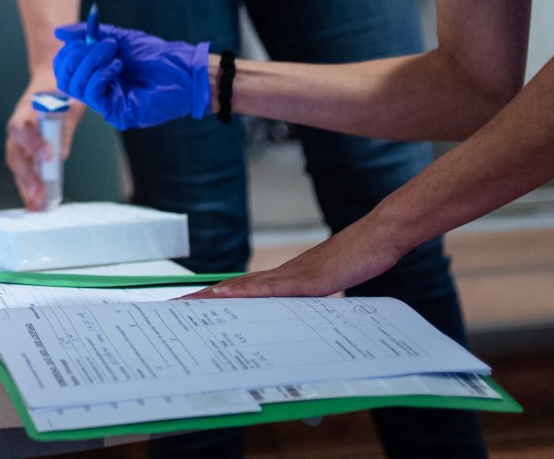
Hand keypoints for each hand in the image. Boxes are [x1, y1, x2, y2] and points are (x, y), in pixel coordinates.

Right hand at [5, 74, 83, 209]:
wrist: (52, 78)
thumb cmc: (61, 87)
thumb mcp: (69, 101)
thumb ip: (64, 127)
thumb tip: (61, 155)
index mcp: (27, 108)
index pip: (20, 126)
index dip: (31, 142)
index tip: (49, 156)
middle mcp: (19, 125)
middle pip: (15, 153)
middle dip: (26, 177)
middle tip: (38, 196)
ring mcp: (21, 137)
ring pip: (18, 164)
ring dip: (26, 186)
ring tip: (36, 206)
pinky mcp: (27, 146)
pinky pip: (25, 166)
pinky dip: (30, 184)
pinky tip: (37, 201)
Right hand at [53, 21, 209, 129]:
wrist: (182, 72)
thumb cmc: (155, 56)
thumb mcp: (118, 37)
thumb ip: (88, 34)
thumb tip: (58, 32)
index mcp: (95, 71)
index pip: (63, 66)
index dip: (68, 50)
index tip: (86, 37)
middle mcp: (96, 88)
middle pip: (64, 76)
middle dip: (78, 54)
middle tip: (103, 44)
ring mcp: (104, 102)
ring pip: (75, 85)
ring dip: (91, 62)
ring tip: (113, 52)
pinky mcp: (114, 112)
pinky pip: (91, 94)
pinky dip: (100, 75)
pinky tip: (117, 66)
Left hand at [179, 218, 407, 299]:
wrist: (379, 236)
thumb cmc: (358, 259)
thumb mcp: (332, 288)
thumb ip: (314, 301)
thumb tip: (304, 317)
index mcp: (286, 280)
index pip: (244, 291)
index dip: (217, 299)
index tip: (193, 308)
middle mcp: (282, 274)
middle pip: (235, 288)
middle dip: (204, 300)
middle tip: (174, 307)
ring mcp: (293, 275)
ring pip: (245, 288)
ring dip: (215, 297)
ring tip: (188, 305)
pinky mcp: (307, 280)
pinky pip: (270, 288)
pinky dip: (245, 293)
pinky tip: (225, 296)